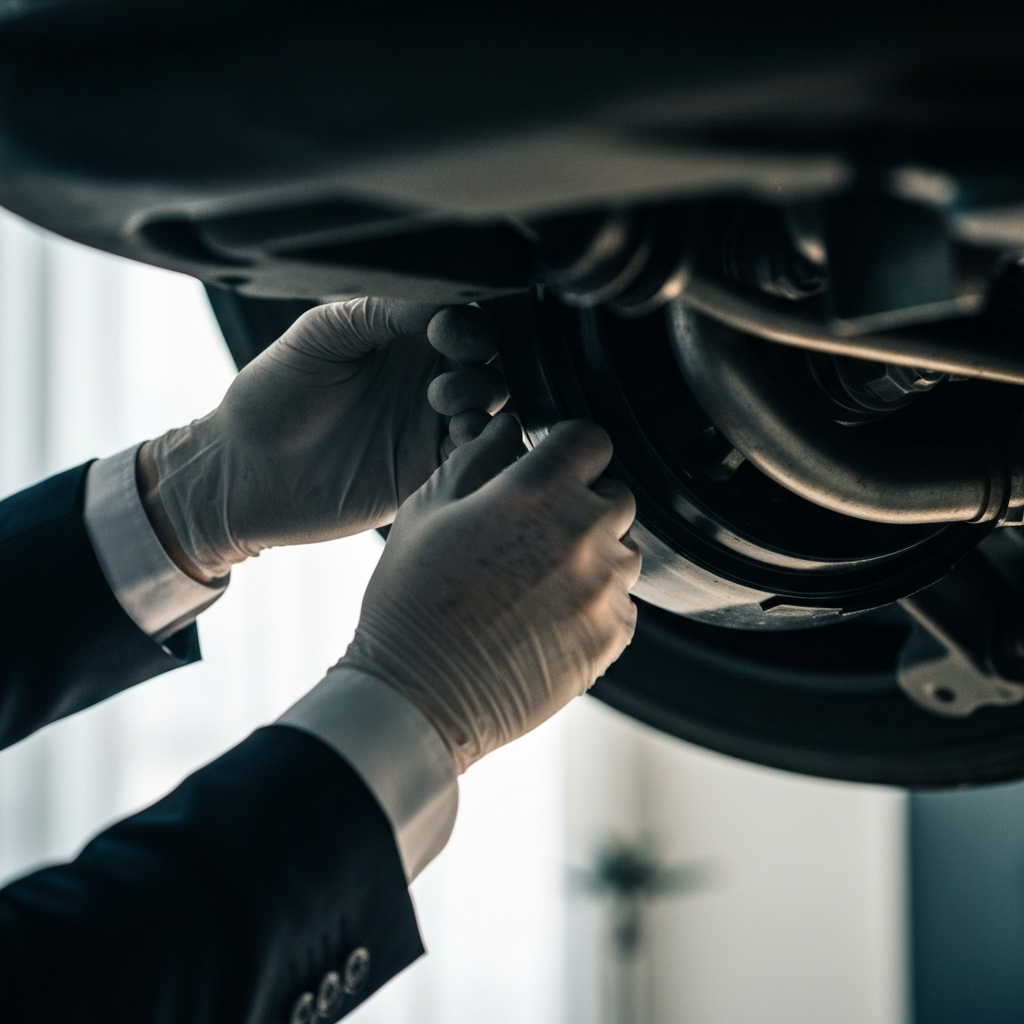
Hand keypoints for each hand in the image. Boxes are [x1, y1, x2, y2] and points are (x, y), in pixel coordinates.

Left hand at [138, 299, 508, 580]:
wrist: (244, 471)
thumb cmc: (272, 394)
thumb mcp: (321, 335)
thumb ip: (378, 311)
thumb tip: (440, 296)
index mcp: (402, 338)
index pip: (462, 317)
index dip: (467, 320)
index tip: (444, 328)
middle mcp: (426, 379)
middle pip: (489, 361)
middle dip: (481, 361)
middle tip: (443, 374)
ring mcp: (431, 428)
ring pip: (492, 408)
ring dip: (483, 400)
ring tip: (444, 404)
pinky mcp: (430, 474)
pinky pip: (476, 458)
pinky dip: (482, 447)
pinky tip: (458, 439)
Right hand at [339, 415, 642, 772]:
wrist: (419, 696)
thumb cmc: (412, 600)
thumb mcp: (425, 512)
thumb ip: (475, 459)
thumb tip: (510, 429)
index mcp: (535, 491)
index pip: (591, 440)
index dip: (570, 449)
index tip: (553, 468)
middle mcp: (582, 533)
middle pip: (617, 495)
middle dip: (586, 502)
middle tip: (539, 530)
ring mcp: (603, 588)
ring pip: (625, 551)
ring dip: (595, 555)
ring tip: (541, 581)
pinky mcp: (611, 637)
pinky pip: (623, 604)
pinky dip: (597, 605)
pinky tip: (549, 619)